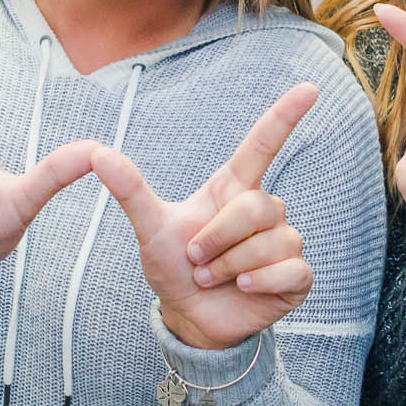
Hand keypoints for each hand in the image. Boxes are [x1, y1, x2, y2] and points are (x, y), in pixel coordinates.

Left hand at [92, 83, 320, 351]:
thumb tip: (97, 153)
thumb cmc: (175, 267)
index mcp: (235, 188)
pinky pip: (287, 270)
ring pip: (269, 242)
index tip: (309, 88)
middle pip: (255, 206)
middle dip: (218, 238)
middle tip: (197, 260)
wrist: (190, 317)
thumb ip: (130, 190)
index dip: (285, 115)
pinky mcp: (298, 276)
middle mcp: (266, 209)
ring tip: (213, 277)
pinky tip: (242, 288)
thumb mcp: (150, 228)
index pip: (264, 144)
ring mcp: (285, 243)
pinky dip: (258, 282)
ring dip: (231, 265)